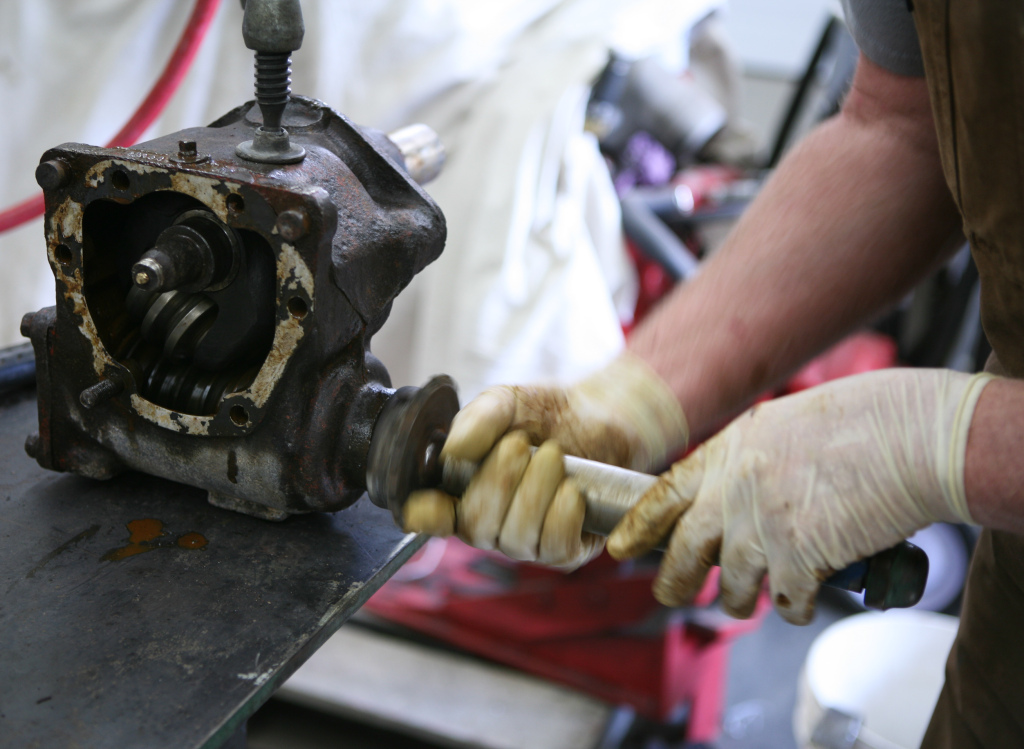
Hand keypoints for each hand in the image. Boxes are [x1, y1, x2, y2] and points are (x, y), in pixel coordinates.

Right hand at [402, 354, 687, 567]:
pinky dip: (561, 516)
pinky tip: (572, 490)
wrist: (603, 415)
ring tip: (554, 455)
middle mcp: (488, 522)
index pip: (425, 517)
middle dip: (498, 481)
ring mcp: (525, 541)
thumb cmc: (547, 413)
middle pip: (475, 526)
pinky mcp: (566, 551)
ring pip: (516, 539)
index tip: (433, 501)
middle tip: (521, 442)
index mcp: (460, 488)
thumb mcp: (508, 402)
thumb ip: (479, 419)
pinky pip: (554, 548)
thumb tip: (454, 450)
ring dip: (535, 491)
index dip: (424, 515)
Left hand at [607, 368, 993, 623]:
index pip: (666, 492)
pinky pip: (784, 600)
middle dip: (675, 581)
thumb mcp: (785, 423)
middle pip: (686, 549)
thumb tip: (738, 490)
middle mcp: (735, 489)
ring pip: (735, 584)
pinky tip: (803, 601)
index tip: (621, 547)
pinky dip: (794, 607)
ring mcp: (764, 526)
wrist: (911, 434)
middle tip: (670, 596)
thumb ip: (752, 458)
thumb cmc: (864, 419)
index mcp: (730, 449)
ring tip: (750, 603)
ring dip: (742, 600)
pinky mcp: (799, 559)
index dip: (641, 524)